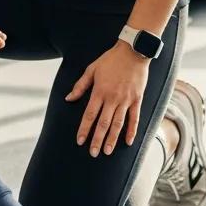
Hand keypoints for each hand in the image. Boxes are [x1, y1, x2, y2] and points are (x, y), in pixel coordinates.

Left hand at [65, 41, 149, 156]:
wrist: (132, 52)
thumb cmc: (110, 60)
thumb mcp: (91, 69)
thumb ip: (80, 86)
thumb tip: (68, 98)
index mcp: (99, 92)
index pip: (89, 115)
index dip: (84, 129)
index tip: (80, 141)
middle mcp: (112, 99)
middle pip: (103, 123)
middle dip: (97, 139)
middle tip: (93, 153)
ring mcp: (126, 100)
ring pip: (118, 124)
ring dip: (112, 139)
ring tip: (107, 151)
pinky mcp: (137, 100)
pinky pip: (134, 118)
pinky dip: (131, 131)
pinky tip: (128, 142)